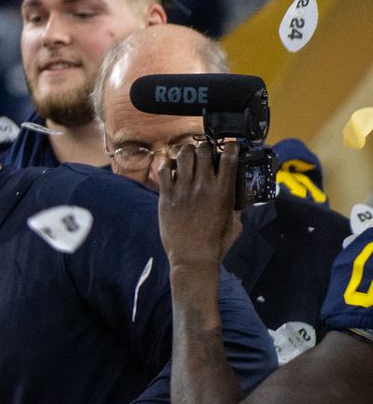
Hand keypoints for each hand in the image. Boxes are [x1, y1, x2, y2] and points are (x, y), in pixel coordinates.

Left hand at [157, 140, 239, 269]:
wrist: (192, 258)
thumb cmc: (216, 243)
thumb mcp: (235, 223)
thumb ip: (236, 206)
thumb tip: (238, 196)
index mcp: (224, 192)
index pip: (229, 158)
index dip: (230, 146)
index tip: (230, 145)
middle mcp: (203, 187)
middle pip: (204, 151)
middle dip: (206, 147)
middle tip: (205, 150)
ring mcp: (183, 190)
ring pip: (184, 156)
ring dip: (187, 152)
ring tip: (188, 155)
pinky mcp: (166, 197)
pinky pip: (164, 171)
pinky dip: (168, 164)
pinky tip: (172, 167)